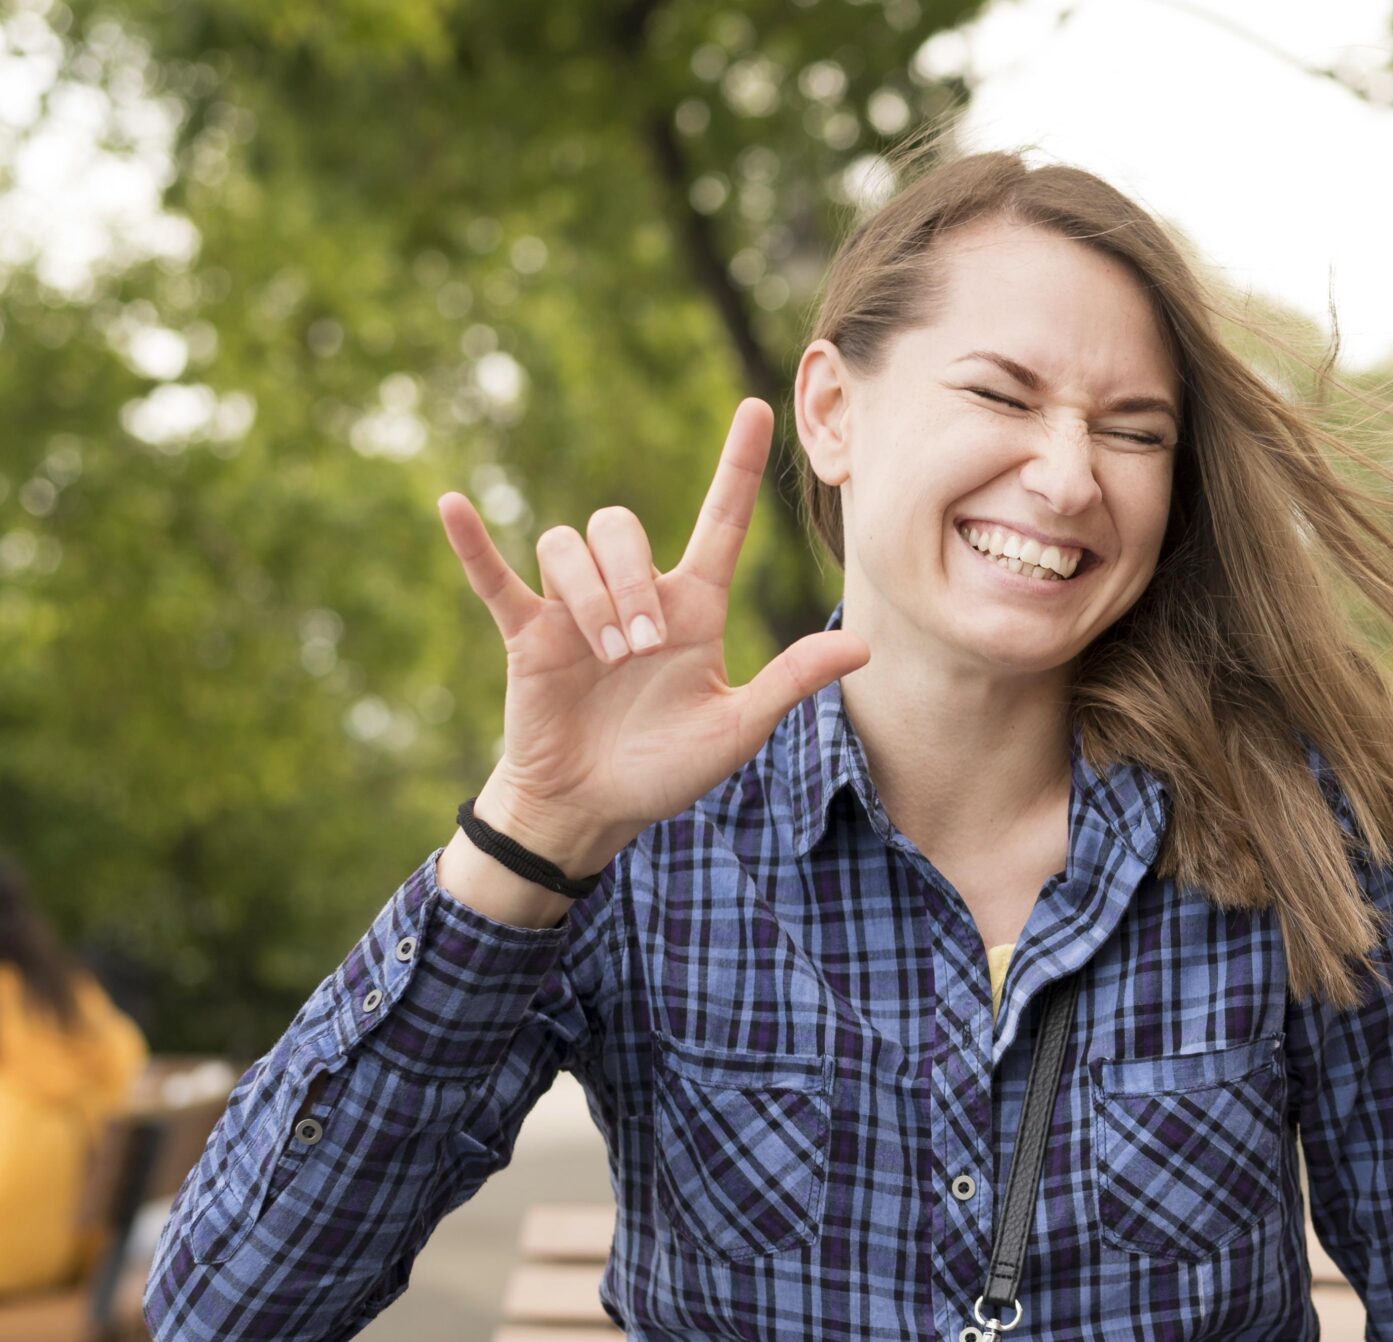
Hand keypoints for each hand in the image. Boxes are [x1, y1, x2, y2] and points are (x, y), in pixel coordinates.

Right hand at [437, 399, 867, 876]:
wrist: (594, 807)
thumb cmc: (667, 768)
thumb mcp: (737, 728)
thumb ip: (790, 681)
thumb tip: (863, 647)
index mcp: (694, 609)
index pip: (721, 521)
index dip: (737, 465)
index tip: (756, 408)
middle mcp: (636, 594)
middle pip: (624, 527)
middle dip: (629, 580)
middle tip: (639, 651)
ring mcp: (575, 609)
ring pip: (569, 546)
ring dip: (590, 597)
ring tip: (606, 658)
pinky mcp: (527, 633)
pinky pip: (495, 575)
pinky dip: (475, 544)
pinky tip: (454, 507)